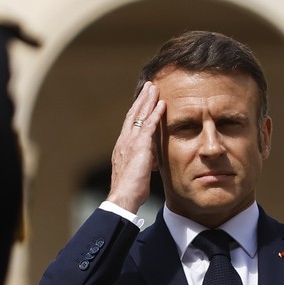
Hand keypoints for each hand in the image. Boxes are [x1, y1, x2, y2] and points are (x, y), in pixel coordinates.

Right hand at [107, 82, 163, 214]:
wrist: (122, 197)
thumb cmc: (129, 191)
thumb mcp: (135, 173)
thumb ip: (141, 162)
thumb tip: (150, 161)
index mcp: (122, 148)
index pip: (129, 124)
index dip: (136, 111)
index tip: (142, 100)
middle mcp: (124, 141)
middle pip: (132, 115)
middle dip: (141, 100)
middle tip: (148, 86)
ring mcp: (130, 142)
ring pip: (139, 116)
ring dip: (147, 100)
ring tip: (154, 88)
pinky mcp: (139, 146)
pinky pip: (148, 125)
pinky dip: (155, 113)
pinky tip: (161, 103)